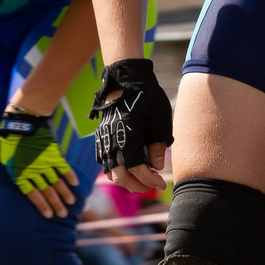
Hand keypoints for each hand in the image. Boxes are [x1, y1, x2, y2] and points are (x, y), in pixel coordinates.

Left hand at [0, 108, 77, 218]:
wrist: (23, 119)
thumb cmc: (7, 135)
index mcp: (19, 173)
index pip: (32, 194)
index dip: (41, 205)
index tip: (47, 215)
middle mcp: (33, 171)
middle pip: (47, 191)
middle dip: (55, 204)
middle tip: (62, 215)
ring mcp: (45, 163)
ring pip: (57, 182)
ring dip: (64, 194)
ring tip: (70, 204)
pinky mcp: (54, 154)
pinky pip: (64, 168)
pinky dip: (70, 176)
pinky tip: (75, 185)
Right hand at [94, 59, 172, 191]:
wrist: (127, 80)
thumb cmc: (147, 97)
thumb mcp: (160, 120)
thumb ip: (158, 145)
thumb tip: (156, 167)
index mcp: (127, 135)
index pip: (136, 169)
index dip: (149, 180)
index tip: (161, 183)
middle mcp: (111, 140)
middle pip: (120, 176)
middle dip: (138, 185)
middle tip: (153, 184)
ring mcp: (104, 140)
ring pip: (110, 172)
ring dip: (127, 180)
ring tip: (143, 178)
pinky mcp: (102, 138)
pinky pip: (105, 163)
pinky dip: (118, 171)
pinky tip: (132, 168)